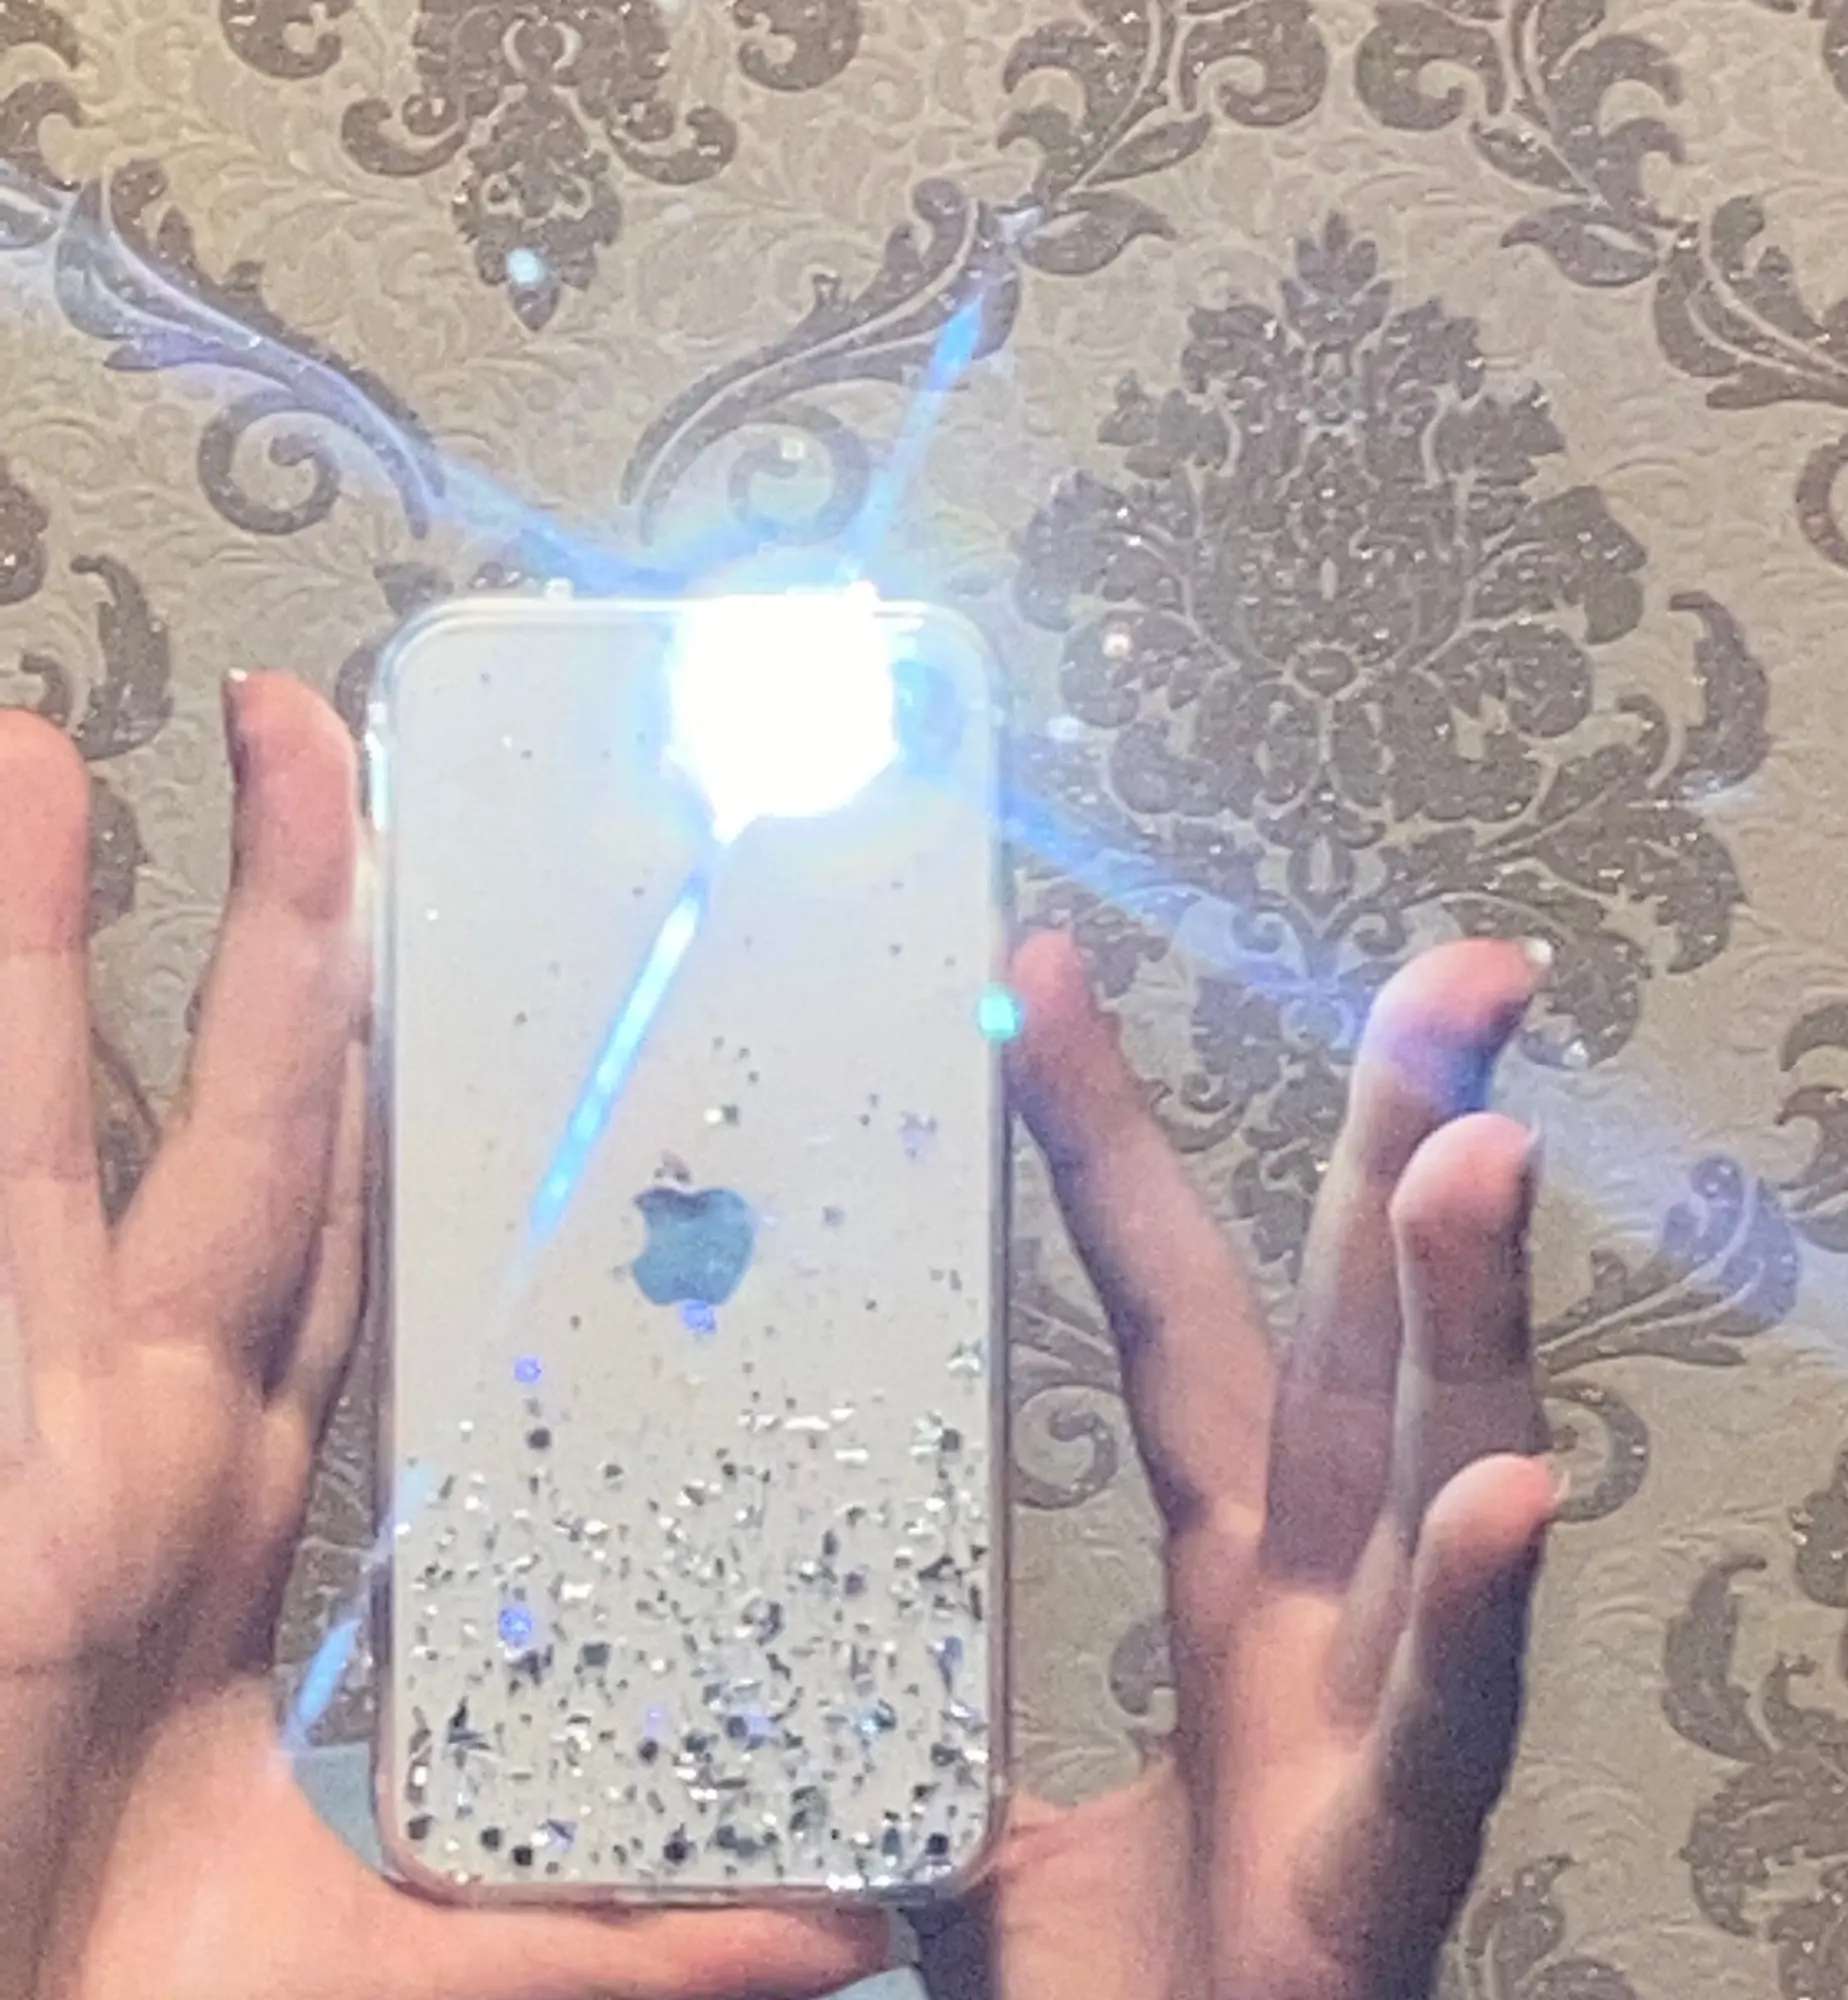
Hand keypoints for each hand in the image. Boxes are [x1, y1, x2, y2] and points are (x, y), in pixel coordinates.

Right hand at [0, 678, 886, 1999]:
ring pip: (96, 1102)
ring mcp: (46, 1411)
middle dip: (292, 940)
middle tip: (330, 753)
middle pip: (259, 1122)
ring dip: (99, 914)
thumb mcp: (404, 1969)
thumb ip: (616, 1932)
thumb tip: (840, 1920)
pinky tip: (14, 793)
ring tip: (164, 733)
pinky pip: (0, 1162)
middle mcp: (150, 1421)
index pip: (357, 1246)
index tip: (479, 982)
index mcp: (247, 1505)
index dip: (404, 1106)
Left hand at [919, 931, 1555, 1999]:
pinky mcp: (1388, 1856)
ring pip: (1433, 1479)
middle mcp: (1319, 1600)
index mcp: (1228, 1566)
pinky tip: (1514, 1491)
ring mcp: (1371, 1711)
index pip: (1166, 1305)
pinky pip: (1448, 1719)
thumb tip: (762, 1598)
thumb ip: (910, 1687)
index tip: (1039, 974)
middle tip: (1459, 969)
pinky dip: (1484, 1607)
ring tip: (1479, 1153)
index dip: (1106, 1141)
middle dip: (1403, 1142)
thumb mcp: (977, 1797)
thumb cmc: (1125, 1984)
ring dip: (1461, 1311)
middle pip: (1351, 1334)